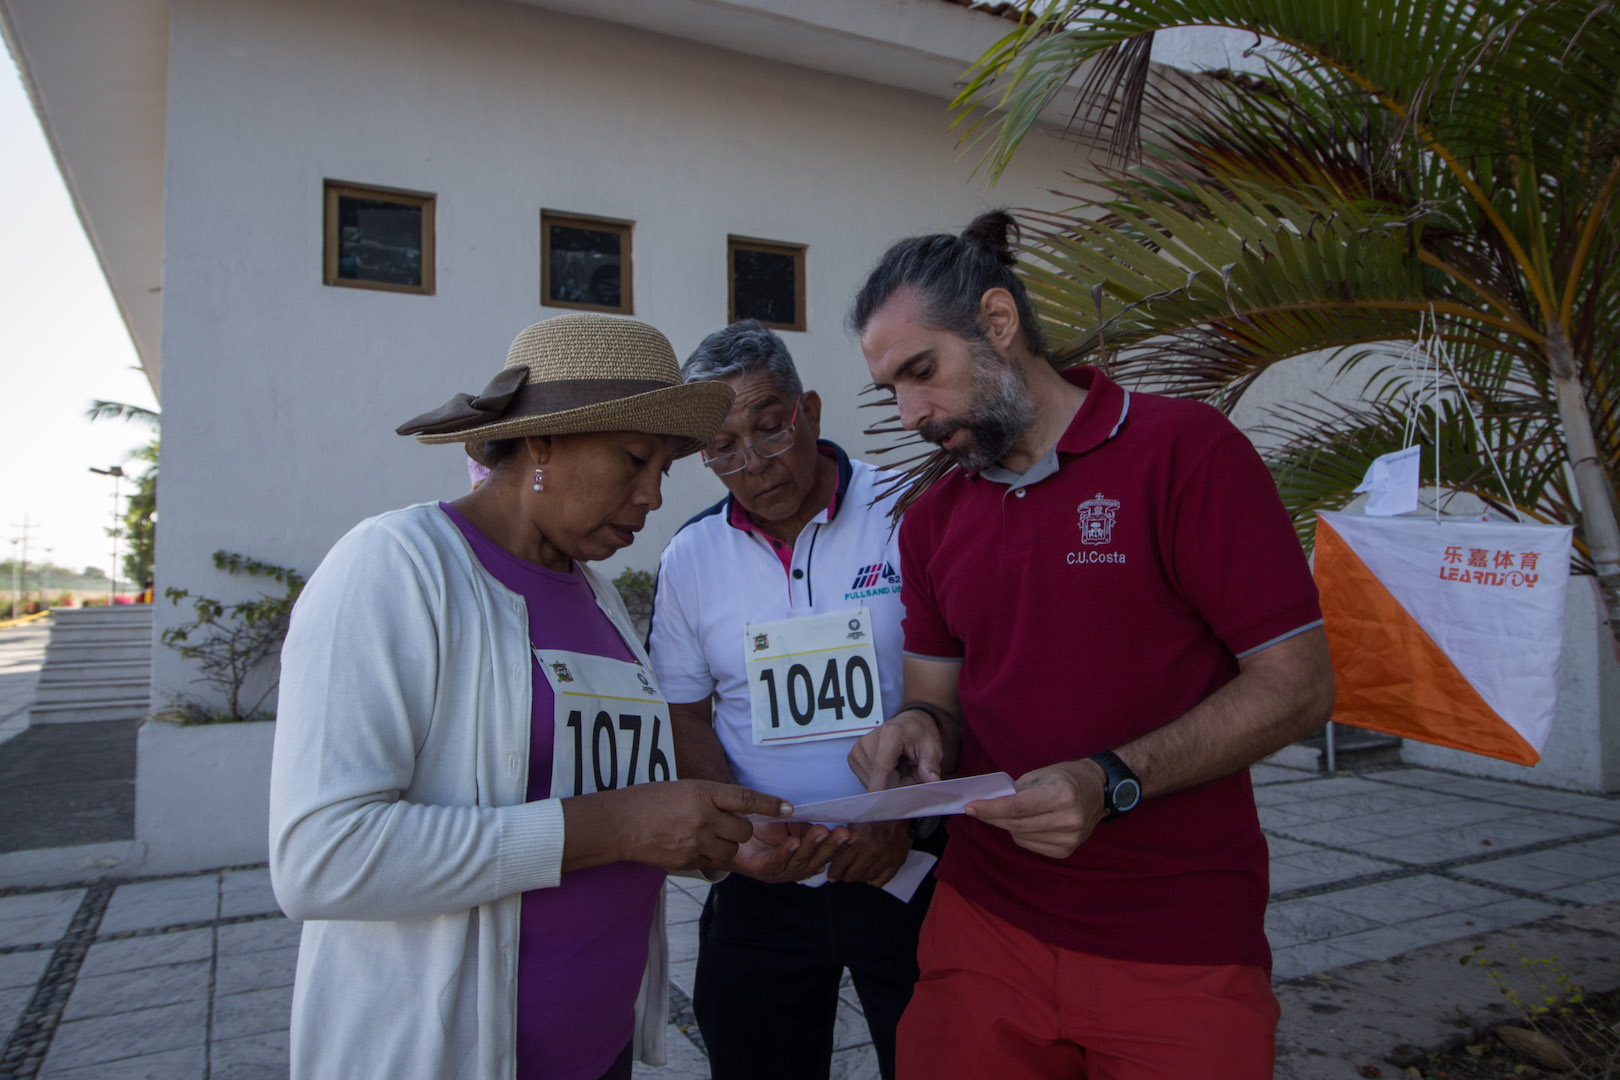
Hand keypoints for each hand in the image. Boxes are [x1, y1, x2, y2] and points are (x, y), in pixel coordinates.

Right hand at [565, 780, 790, 872]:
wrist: (618, 824)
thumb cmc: (650, 800)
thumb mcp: (684, 788)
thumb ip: (712, 799)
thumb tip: (740, 811)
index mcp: (702, 792)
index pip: (746, 799)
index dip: (770, 804)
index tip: (789, 808)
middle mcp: (702, 817)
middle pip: (743, 830)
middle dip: (741, 830)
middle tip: (727, 825)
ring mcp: (695, 842)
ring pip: (731, 851)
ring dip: (727, 846)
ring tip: (706, 836)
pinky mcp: (687, 861)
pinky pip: (711, 862)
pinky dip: (708, 855)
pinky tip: (689, 845)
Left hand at [727, 821, 849, 883]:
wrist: (729, 834)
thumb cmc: (763, 831)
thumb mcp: (790, 826)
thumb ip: (806, 827)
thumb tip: (826, 826)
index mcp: (804, 860)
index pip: (826, 855)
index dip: (840, 847)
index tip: (854, 835)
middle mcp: (793, 869)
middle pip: (816, 860)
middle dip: (832, 846)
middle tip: (844, 833)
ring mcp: (778, 872)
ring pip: (799, 861)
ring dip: (812, 846)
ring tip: (822, 832)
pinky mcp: (760, 870)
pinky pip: (775, 862)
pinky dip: (785, 852)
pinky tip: (794, 842)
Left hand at [825, 820, 910, 887]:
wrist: (897, 808)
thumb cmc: (873, 813)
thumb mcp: (853, 820)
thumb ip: (843, 839)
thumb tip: (829, 855)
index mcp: (860, 839)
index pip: (841, 863)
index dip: (834, 872)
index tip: (832, 876)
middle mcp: (874, 850)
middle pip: (853, 874)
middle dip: (845, 876)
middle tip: (842, 875)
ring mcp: (887, 857)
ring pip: (866, 878)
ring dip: (859, 878)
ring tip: (855, 874)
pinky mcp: (898, 860)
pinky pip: (882, 880)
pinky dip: (874, 881)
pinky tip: (869, 876)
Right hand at [847, 710, 941, 791]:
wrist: (908, 722)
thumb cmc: (919, 734)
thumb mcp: (932, 747)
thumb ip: (930, 765)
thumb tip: (932, 781)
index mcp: (889, 735)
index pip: (881, 769)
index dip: (880, 791)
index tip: (880, 808)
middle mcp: (868, 741)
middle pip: (879, 780)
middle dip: (897, 785)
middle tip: (910, 772)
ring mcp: (858, 749)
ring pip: (872, 784)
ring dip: (889, 783)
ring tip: (900, 768)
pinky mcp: (853, 757)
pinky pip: (867, 781)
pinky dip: (880, 780)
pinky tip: (889, 768)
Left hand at [964, 760, 1104, 859]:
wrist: (1098, 790)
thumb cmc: (1066, 778)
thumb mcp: (1042, 775)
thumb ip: (1017, 791)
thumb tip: (989, 805)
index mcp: (1062, 796)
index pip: (1018, 807)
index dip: (991, 809)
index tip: (970, 807)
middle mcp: (1068, 820)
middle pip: (1017, 824)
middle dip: (992, 817)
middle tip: (974, 810)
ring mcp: (1070, 838)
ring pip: (1021, 837)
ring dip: (1006, 825)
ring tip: (1004, 813)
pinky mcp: (1067, 851)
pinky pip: (1031, 845)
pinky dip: (1021, 834)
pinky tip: (1023, 824)